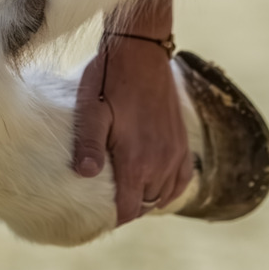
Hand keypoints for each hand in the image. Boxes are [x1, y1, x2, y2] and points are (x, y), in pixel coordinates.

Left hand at [72, 33, 192, 224]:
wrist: (141, 50)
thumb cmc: (109, 78)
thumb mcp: (91, 109)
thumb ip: (89, 144)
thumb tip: (85, 175)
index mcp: (136, 160)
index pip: (127, 209)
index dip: (112, 218)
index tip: (98, 218)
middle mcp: (161, 162)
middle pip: (144, 205)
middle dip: (127, 210)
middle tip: (106, 206)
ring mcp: (175, 152)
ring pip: (163, 194)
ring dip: (146, 199)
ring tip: (126, 196)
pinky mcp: (183, 141)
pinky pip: (182, 179)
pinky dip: (169, 188)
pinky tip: (156, 186)